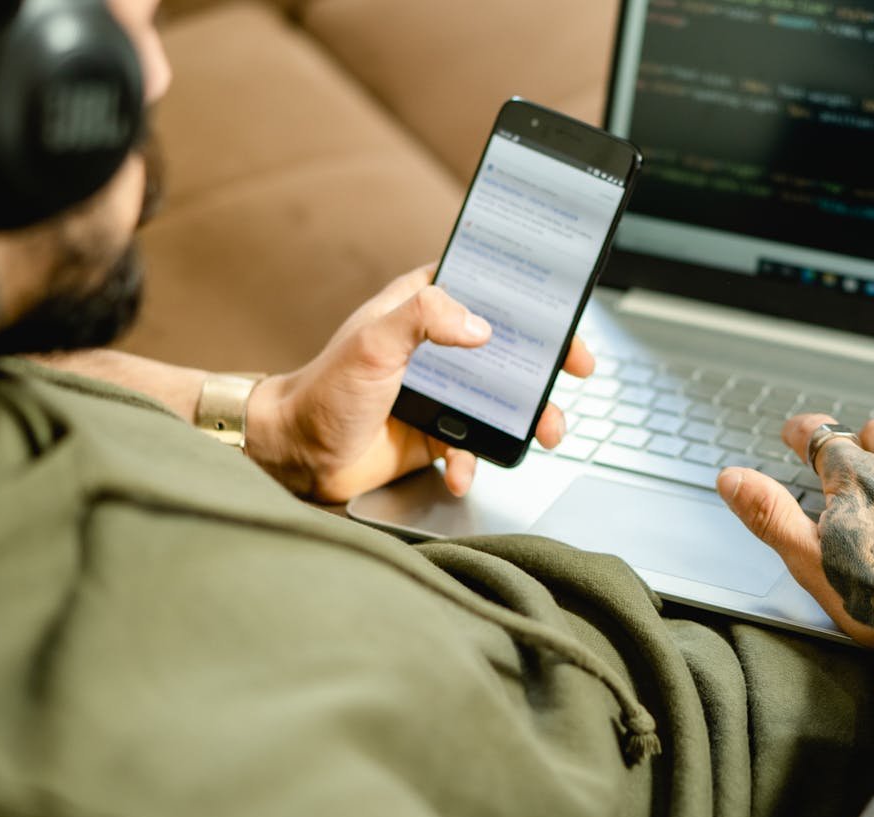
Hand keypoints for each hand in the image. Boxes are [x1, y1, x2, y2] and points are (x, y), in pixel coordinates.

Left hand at [246, 265, 593, 500]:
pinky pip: (473, 446)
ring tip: (545, 435)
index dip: (530, 296)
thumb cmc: (324, 391)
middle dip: (549, 363)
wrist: (297, 455)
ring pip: (504, 400)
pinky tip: (462, 471)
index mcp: (422, 308)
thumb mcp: (373, 344)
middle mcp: (437, 348)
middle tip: (577, 371)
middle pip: (510, 346)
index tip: (562, 311)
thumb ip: (424, 320)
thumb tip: (480, 327)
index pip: (487, 288)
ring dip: (530, 418)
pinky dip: (475, 462)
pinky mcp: (437, 434)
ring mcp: (441, 392)